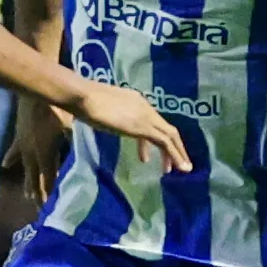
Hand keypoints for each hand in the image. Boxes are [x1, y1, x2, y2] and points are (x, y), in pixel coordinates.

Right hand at [4, 97, 73, 203]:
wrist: (34, 90)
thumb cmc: (57, 108)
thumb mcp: (73, 127)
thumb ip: (79, 143)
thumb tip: (90, 157)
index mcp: (46, 155)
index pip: (49, 181)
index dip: (50, 195)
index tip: (51, 210)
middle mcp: (32, 155)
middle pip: (35, 180)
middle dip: (38, 195)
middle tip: (39, 211)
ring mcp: (23, 146)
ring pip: (25, 169)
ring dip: (28, 183)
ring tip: (27, 197)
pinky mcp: (18, 135)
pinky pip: (14, 152)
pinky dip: (11, 160)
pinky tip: (6, 166)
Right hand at [73, 82, 192, 174]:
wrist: (84, 96)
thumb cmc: (84, 103)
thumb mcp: (102, 111)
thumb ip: (109, 117)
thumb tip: (104, 122)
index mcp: (136, 101)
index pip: (151, 121)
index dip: (153, 139)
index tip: (146, 157)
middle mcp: (145, 107)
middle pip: (167, 128)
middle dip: (175, 147)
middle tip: (177, 164)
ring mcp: (145, 116)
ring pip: (170, 136)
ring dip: (178, 154)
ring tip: (183, 169)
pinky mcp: (143, 126)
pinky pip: (164, 142)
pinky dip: (174, 155)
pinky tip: (175, 168)